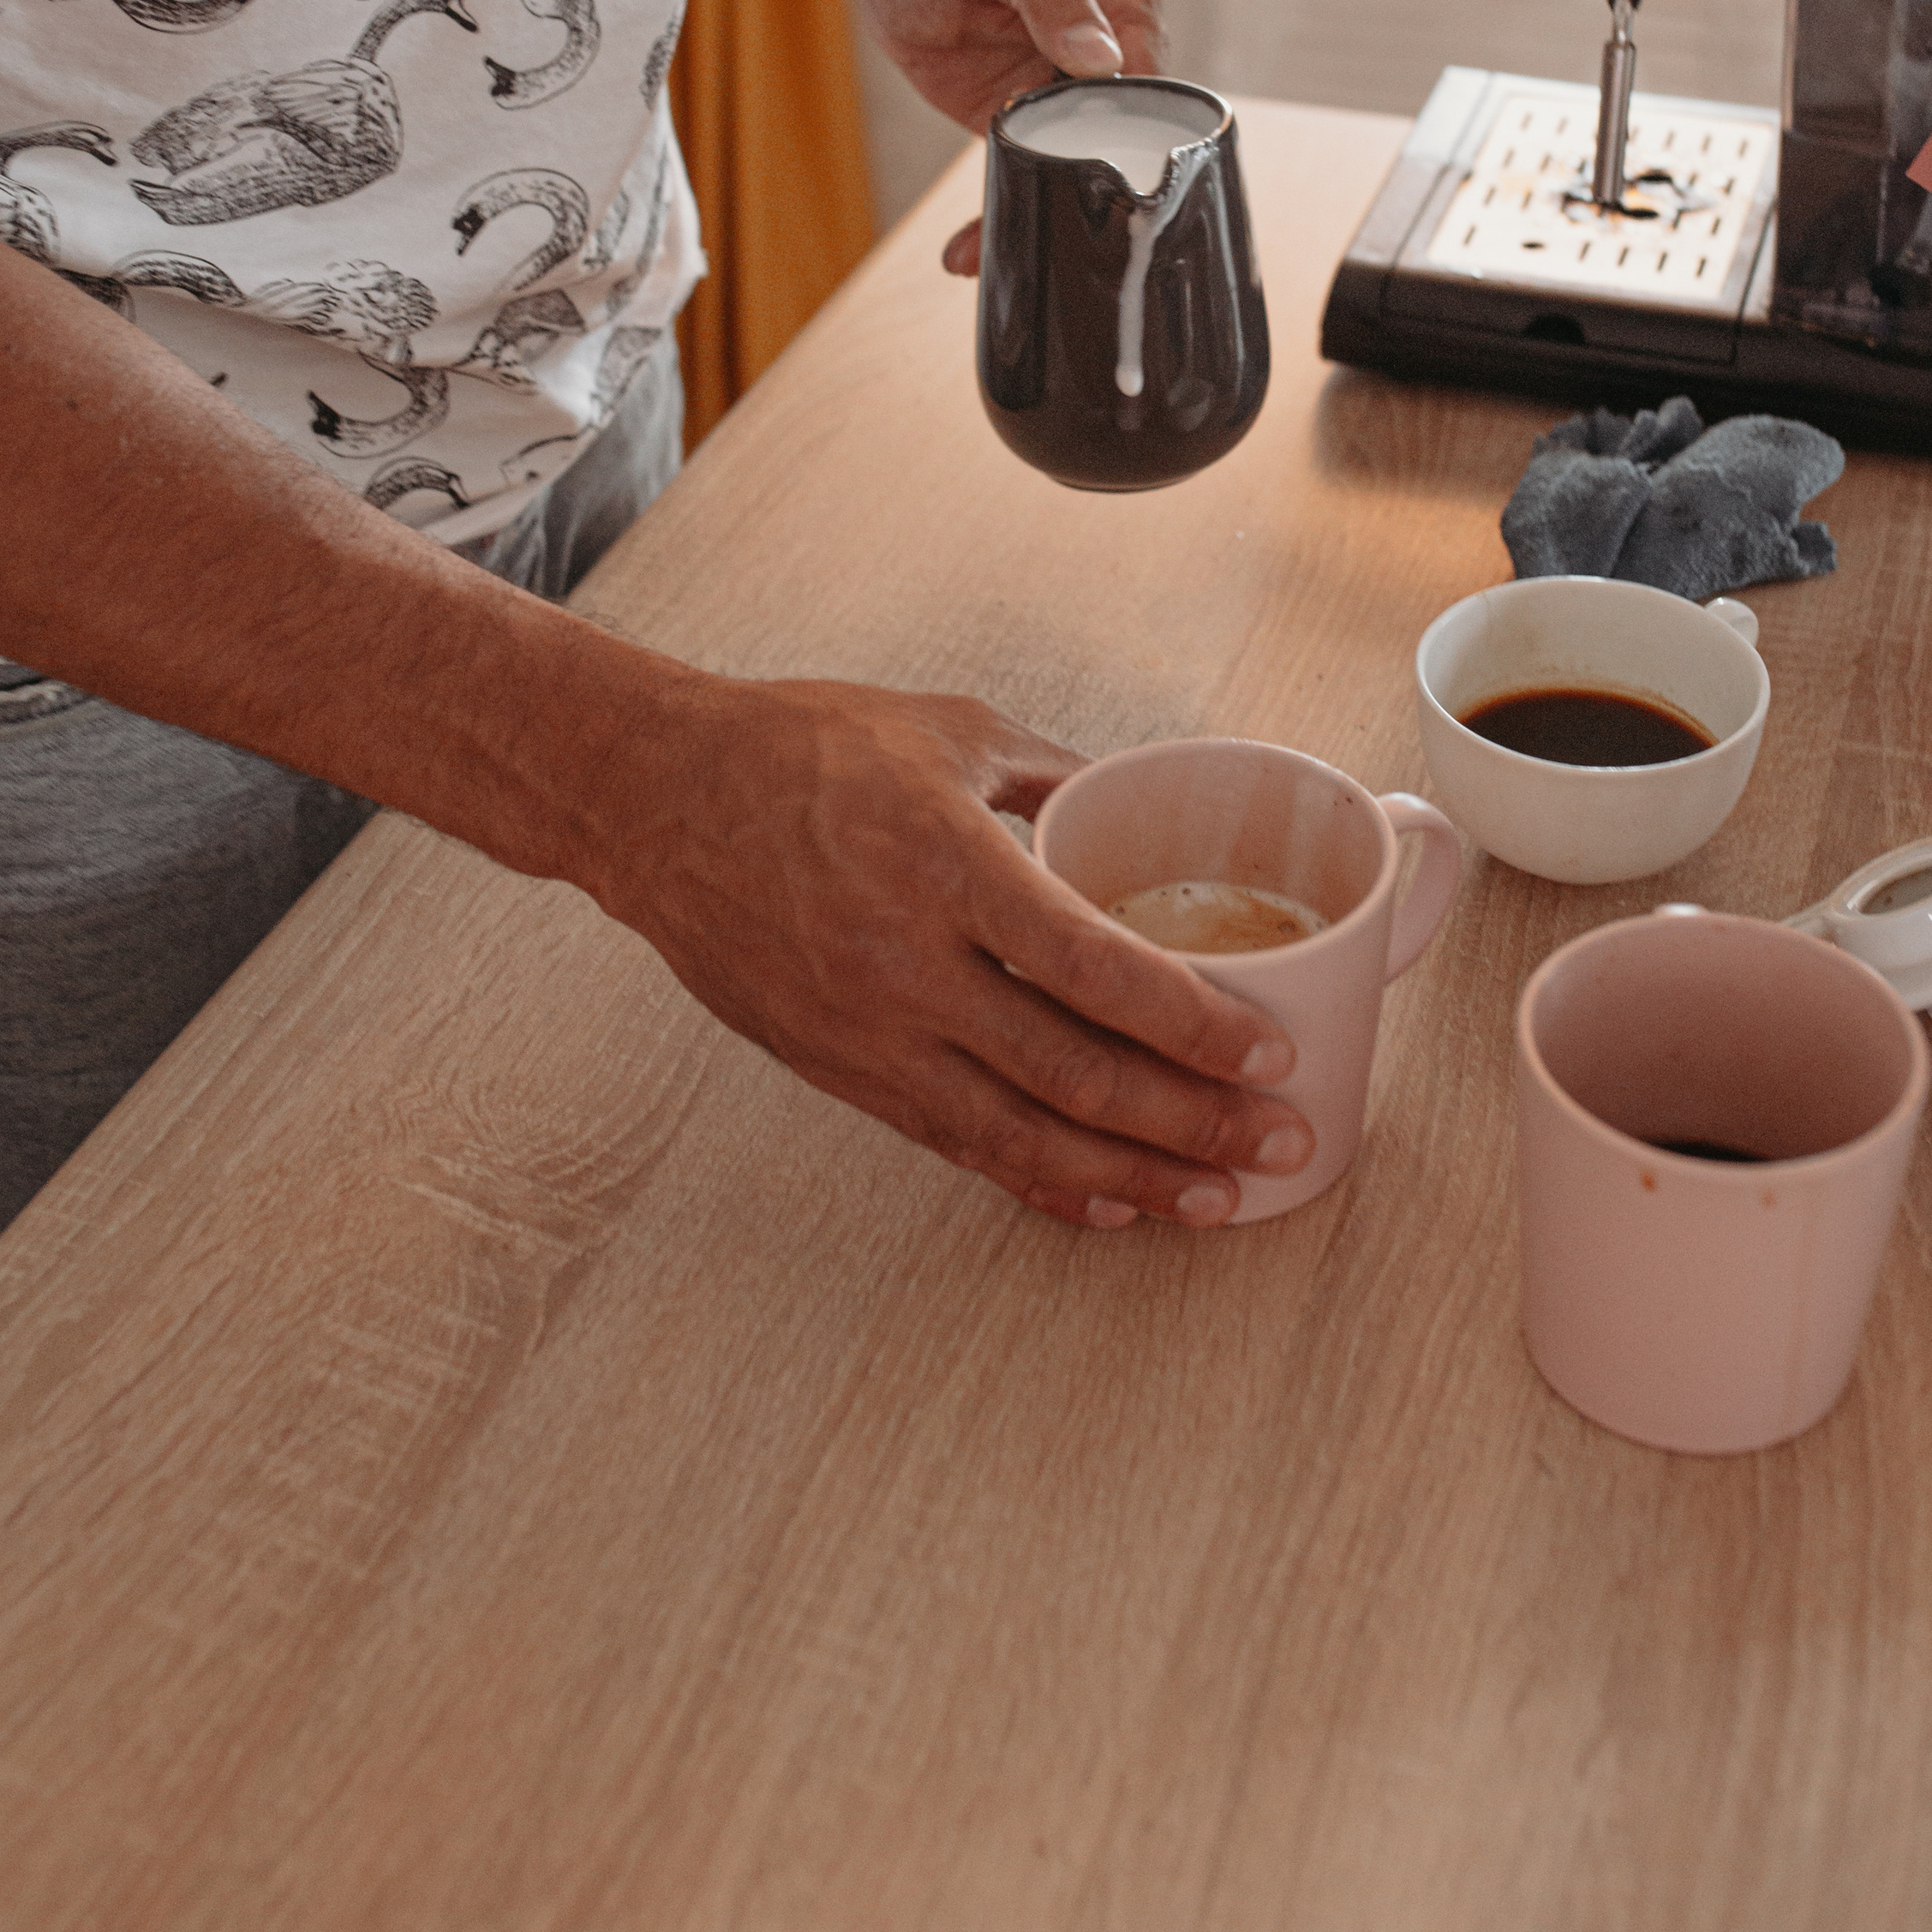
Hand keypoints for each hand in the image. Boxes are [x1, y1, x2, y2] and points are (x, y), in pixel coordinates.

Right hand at [614, 673, 1309, 1228]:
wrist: (653, 801)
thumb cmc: (797, 748)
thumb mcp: (946, 731)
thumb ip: (1056, 774)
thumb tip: (1148, 797)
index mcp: (947, 864)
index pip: (1092, 968)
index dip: (1191, 1022)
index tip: (1268, 1049)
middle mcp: (908, 964)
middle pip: (1073, 1070)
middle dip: (1191, 1118)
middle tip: (1278, 1137)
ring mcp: (870, 1031)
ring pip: (1020, 1132)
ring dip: (1131, 1175)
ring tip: (1218, 1197)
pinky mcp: (840, 1071)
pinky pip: (957, 1145)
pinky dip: (1040, 1180)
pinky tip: (1107, 1200)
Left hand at [849, 0, 1163, 275]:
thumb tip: (1103, 60)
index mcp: (1125, 2)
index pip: (1152, 79)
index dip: (1132, 131)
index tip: (1096, 174)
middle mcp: (1111, 54)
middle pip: (1122, 139)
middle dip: (1089, 195)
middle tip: (1045, 228)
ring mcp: (1069, 96)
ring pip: (1075, 170)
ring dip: (1037, 215)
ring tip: (977, 250)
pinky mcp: (1026, 126)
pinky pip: (1029, 176)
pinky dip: (1000, 215)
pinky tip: (965, 250)